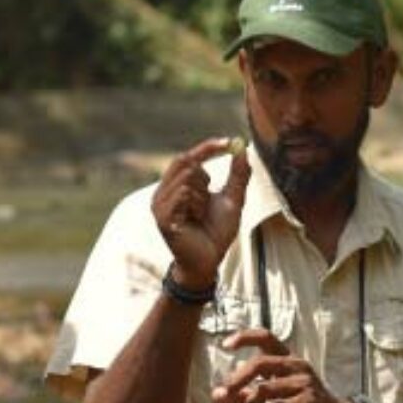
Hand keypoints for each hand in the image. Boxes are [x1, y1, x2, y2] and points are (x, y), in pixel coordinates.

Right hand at [151, 138, 250, 290]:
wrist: (209, 260)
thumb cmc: (217, 232)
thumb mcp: (233, 199)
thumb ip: (238, 175)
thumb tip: (243, 149)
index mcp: (178, 185)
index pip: (188, 156)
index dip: (207, 147)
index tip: (228, 142)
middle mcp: (164, 191)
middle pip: (186, 162)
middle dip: (205, 177)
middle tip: (210, 196)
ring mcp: (159, 204)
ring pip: (186, 178)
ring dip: (202, 196)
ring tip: (201, 214)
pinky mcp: (161, 216)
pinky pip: (182, 194)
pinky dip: (196, 205)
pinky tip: (195, 220)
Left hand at [209, 328, 363, 402]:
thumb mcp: (269, 399)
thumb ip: (243, 395)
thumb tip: (216, 396)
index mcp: (286, 358)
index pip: (265, 337)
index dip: (245, 337)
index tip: (225, 345)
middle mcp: (295, 365)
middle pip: (260, 363)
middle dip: (237, 379)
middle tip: (223, 394)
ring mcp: (304, 382)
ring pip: (264, 390)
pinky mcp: (309, 401)